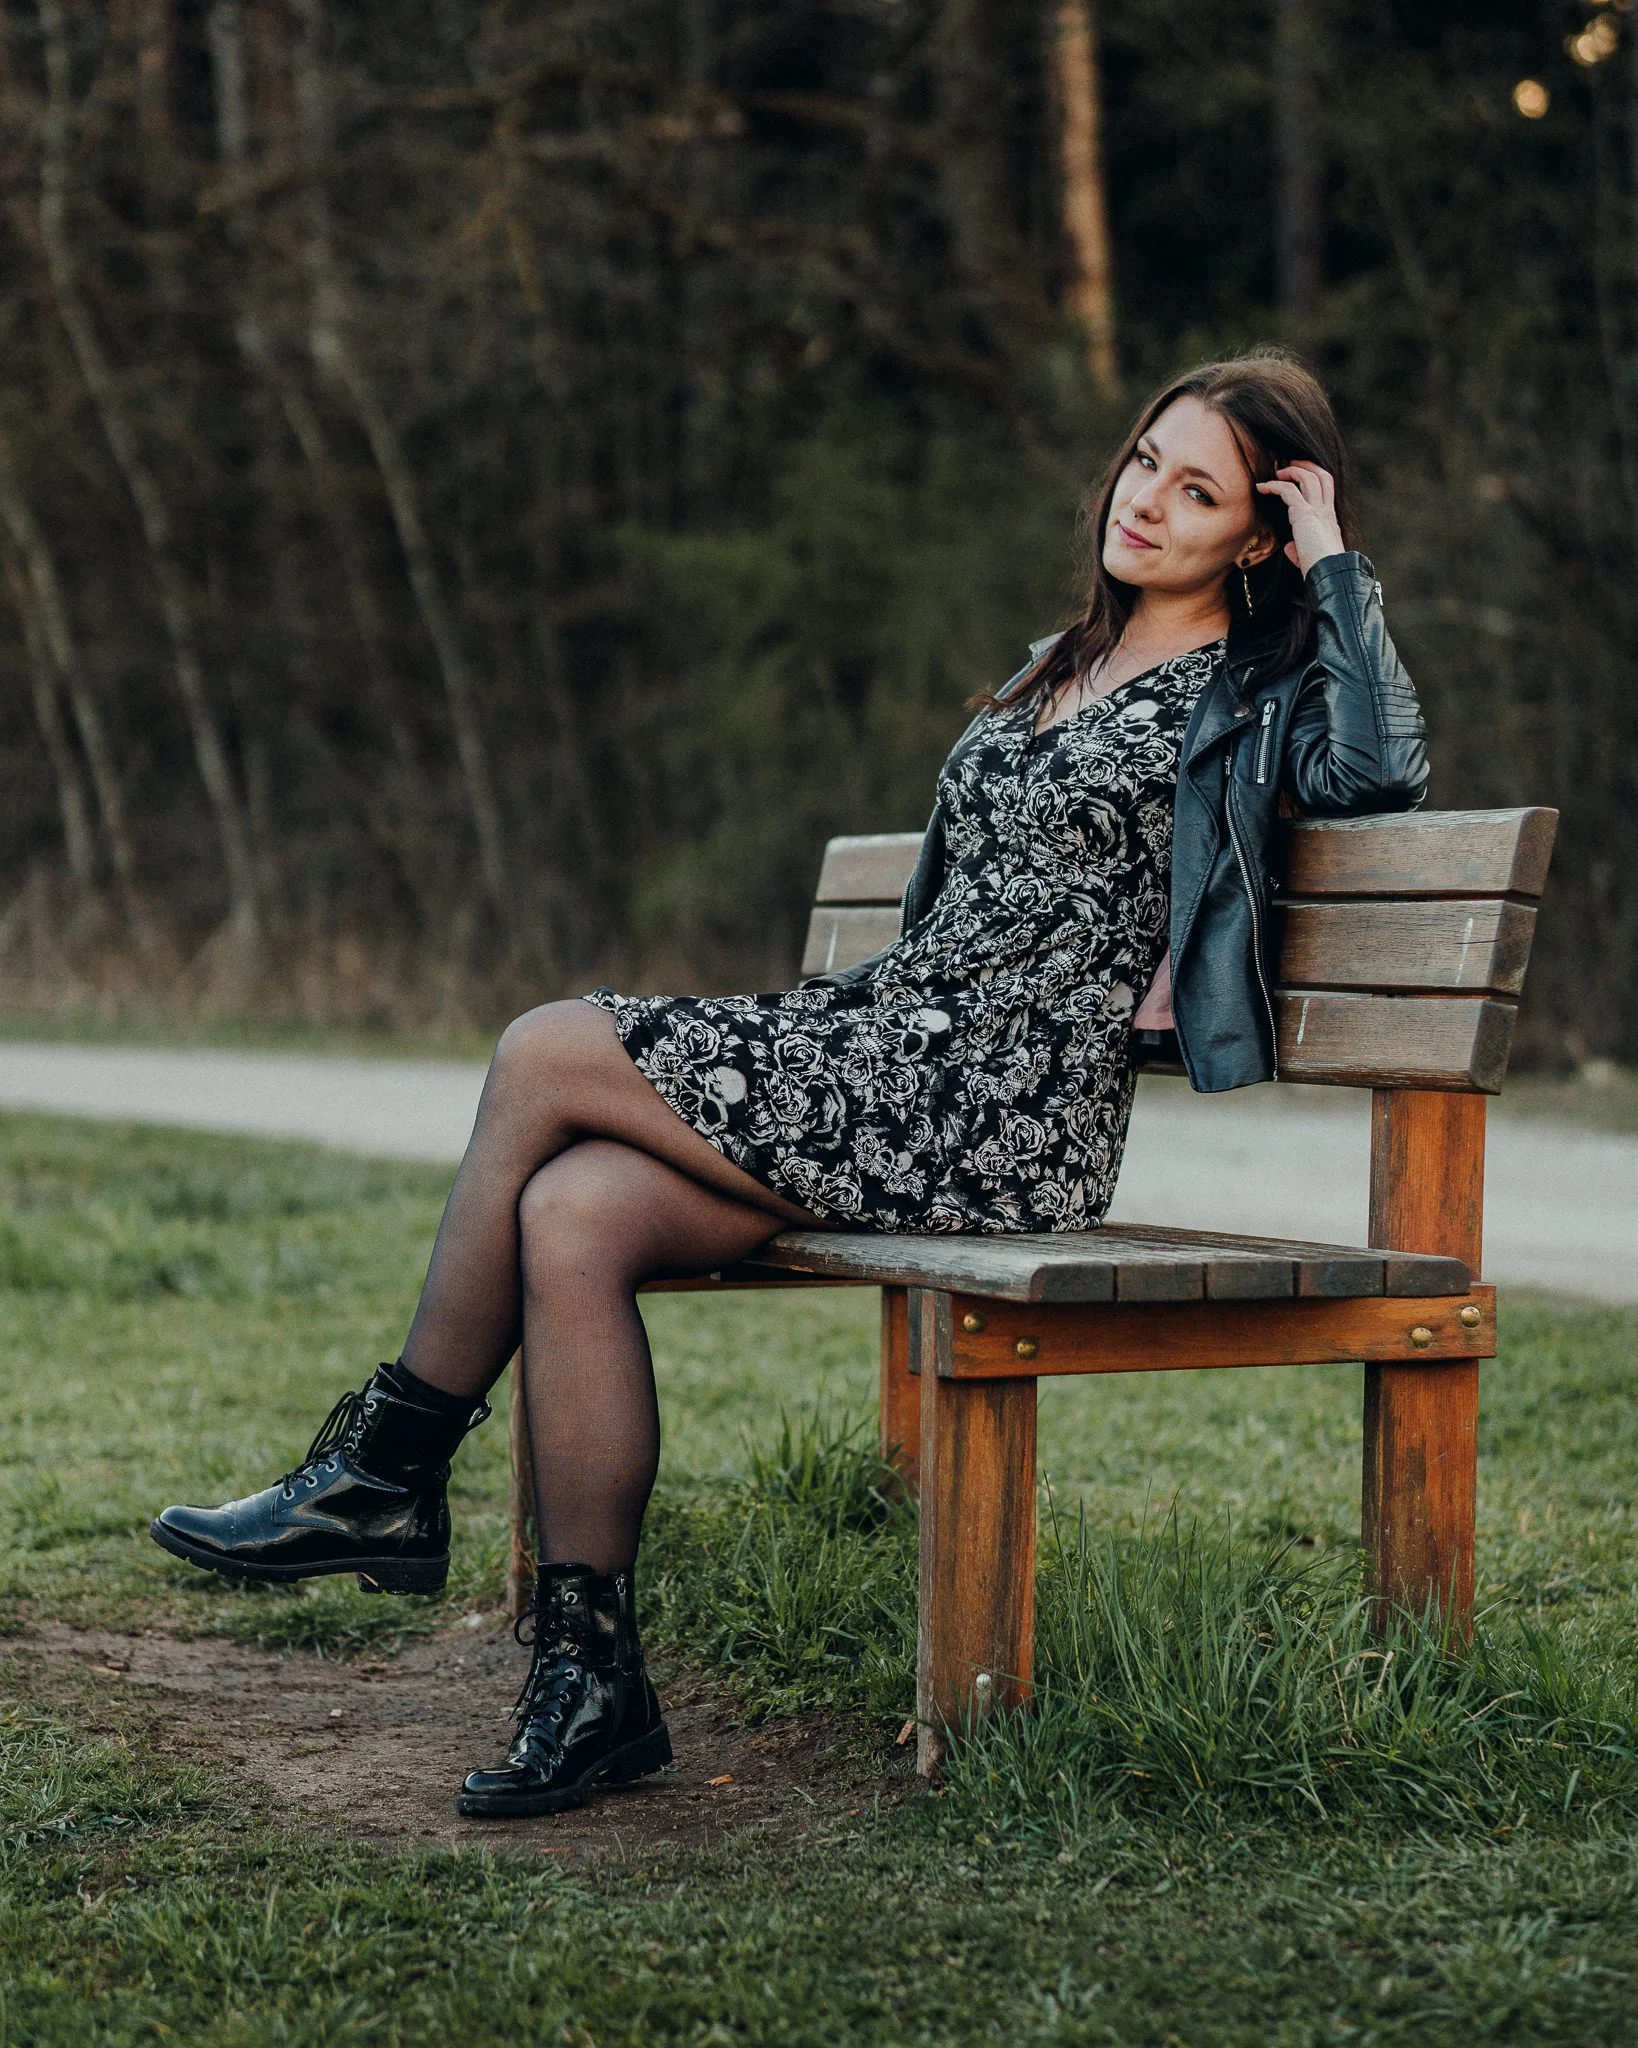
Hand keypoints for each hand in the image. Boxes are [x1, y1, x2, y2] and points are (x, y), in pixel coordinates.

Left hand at [1255, 462, 1346, 577]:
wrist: (1330, 574)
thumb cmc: (1320, 570)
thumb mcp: (1309, 556)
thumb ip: (1299, 549)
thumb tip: (1290, 547)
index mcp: (1329, 519)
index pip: (1326, 489)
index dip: (1314, 477)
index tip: (1299, 476)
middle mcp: (1326, 511)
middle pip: (1322, 476)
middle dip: (1306, 466)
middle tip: (1290, 463)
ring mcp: (1318, 510)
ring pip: (1309, 477)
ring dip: (1291, 471)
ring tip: (1277, 471)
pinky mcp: (1305, 514)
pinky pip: (1288, 491)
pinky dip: (1274, 485)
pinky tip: (1263, 488)